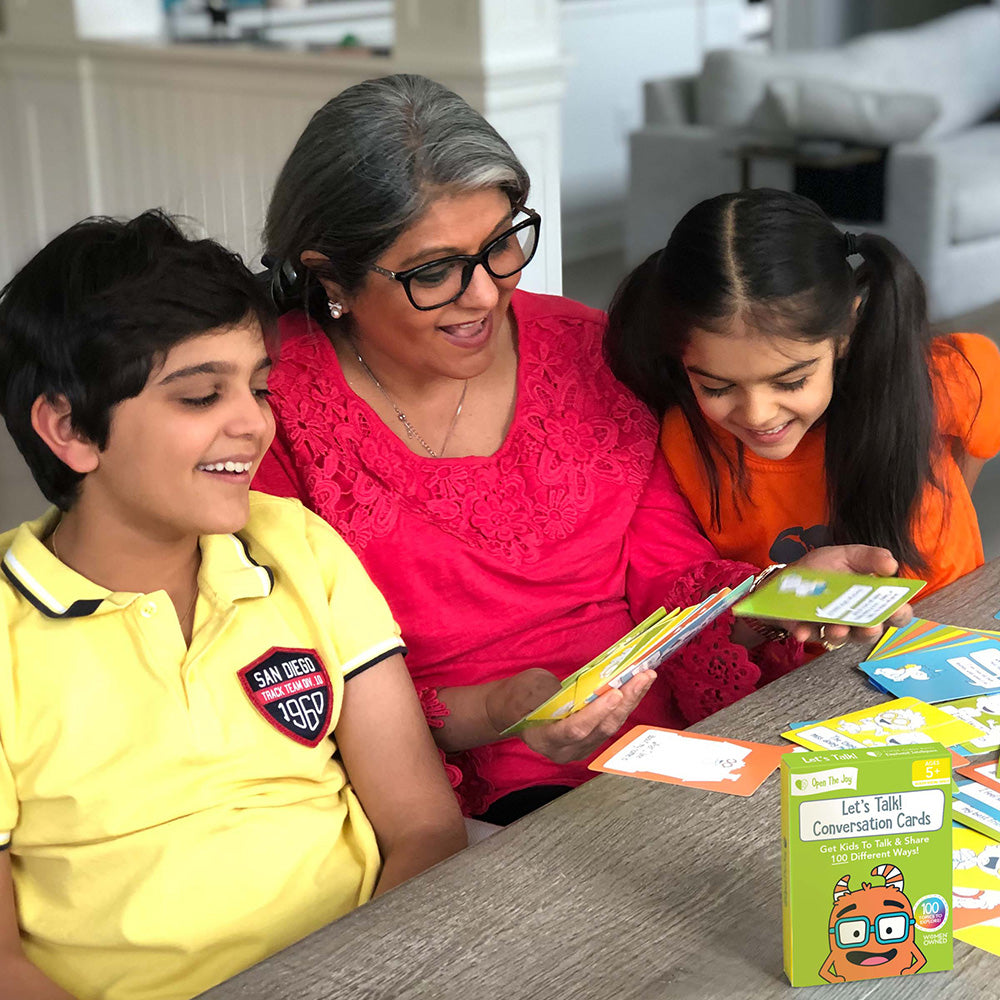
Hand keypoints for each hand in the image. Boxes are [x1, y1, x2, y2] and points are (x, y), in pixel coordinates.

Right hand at [486, 667, 654, 763]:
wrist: (514, 710)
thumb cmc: (518, 697)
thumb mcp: (528, 688)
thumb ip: (552, 693)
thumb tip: (582, 690)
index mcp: (544, 739)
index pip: (575, 729)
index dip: (596, 713)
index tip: (614, 693)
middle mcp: (565, 750)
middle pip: (601, 729)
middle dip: (624, 701)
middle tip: (641, 677)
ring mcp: (580, 748)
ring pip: (611, 727)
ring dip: (630, 701)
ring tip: (645, 677)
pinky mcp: (591, 740)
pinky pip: (611, 723)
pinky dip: (625, 704)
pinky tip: (636, 687)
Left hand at [780, 545, 913, 645]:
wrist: (788, 574)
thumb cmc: (824, 567)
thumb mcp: (848, 556)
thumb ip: (870, 558)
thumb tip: (891, 565)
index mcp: (871, 600)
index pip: (895, 614)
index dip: (900, 614)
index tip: (896, 609)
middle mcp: (855, 618)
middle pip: (871, 633)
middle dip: (871, 631)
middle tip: (870, 626)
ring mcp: (833, 627)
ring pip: (841, 638)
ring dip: (840, 634)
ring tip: (836, 626)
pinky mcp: (808, 630)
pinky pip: (809, 635)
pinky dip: (806, 632)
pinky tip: (803, 629)